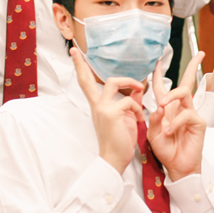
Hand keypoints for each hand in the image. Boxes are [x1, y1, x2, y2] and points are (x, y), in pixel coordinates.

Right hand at [71, 45, 144, 173]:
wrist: (115, 160)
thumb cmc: (120, 140)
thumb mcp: (125, 117)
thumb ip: (128, 101)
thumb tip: (136, 88)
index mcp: (97, 106)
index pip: (85, 83)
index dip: (79, 67)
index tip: (73, 51)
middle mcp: (96, 105)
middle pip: (90, 79)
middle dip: (97, 68)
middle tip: (127, 76)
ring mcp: (102, 108)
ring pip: (113, 82)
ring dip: (129, 83)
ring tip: (140, 92)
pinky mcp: (111, 113)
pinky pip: (128, 100)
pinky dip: (138, 107)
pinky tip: (140, 119)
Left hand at [149, 52, 205, 180]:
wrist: (177, 166)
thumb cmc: (166, 150)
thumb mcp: (152, 134)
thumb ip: (153, 119)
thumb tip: (159, 106)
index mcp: (167, 109)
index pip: (163, 87)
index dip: (159, 74)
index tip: (158, 61)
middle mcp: (180, 108)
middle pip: (186, 82)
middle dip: (192, 67)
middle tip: (199, 55)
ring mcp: (190, 113)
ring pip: (184, 92)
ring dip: (172, 95)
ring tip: (162, 105)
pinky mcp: (198, 122)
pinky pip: (186, 114)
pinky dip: (175, 122)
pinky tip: (169, 131)